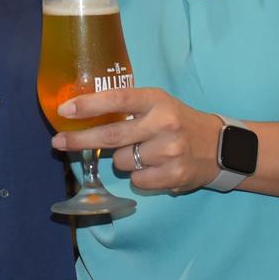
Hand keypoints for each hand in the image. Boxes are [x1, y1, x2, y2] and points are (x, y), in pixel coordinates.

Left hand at [51, 88, 225, 192]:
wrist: (220, 147)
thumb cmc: (179, 122)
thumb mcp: (158, 105)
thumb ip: (128, 108)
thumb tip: (83, 115)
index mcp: (156, 100)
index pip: (117, 99)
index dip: (88, 105)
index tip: (64, 110)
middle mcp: (163, 123)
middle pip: (111, 135)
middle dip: (79, 139)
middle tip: (58, 142)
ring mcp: (170, 150)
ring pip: (121, 161)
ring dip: (123, 160)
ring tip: (144, 153)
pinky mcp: (174, 175)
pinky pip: (136, 180)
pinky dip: (139, 177)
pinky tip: (155, 168)